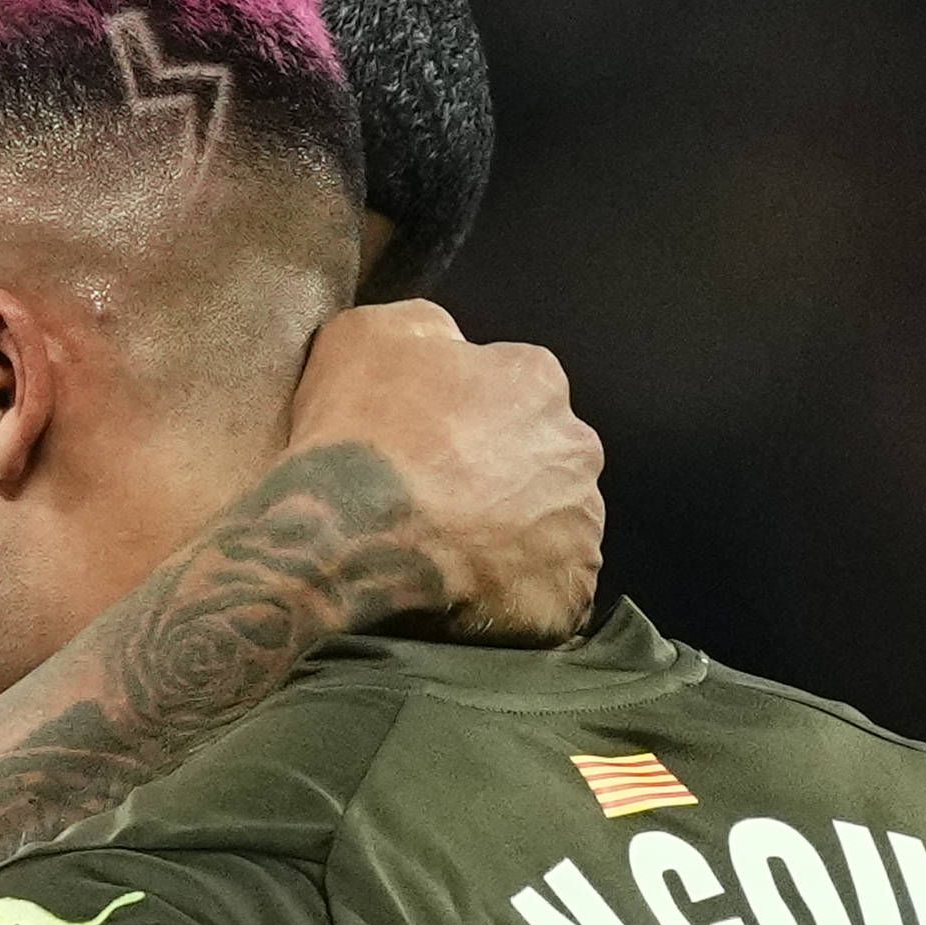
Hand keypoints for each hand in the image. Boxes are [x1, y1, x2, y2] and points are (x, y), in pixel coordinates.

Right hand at [281, 302, 602, 644]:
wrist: (347, 542)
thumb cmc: (358, 435)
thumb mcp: (366, 336)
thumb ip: (422, 329)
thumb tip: (445, 343)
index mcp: (536, 380)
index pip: (514, 391)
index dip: (466, 421)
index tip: (428, 447)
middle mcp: (576, 448)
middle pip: (541, 462)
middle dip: (501, 480)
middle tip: (438, 505)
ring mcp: (578, 527)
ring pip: (549, 528)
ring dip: (512, 538)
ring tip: (449, 558)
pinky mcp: (567, 595)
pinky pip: (547, 593)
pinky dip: (515, 596)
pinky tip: (467, 596)